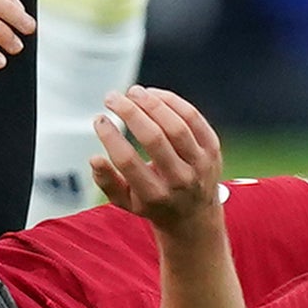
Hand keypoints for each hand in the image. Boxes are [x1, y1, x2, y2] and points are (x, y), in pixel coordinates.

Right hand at [89, 87, 224, 231]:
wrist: (196, 215)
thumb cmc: (153, 203)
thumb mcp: (126, 202)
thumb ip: (107, 182)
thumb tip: (94, 158)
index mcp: (154, 196)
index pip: (129, 162)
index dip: (110, 137)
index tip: (99, 119)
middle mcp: (180, 180)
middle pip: (155, 138)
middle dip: (129, 113)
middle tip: (111, 97)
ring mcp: (201, 164)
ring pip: (176, 125)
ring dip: (151, 103)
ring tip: (132, 92)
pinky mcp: (213, 149)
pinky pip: (194, 118)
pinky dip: (172, 102)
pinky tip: (153, 94)